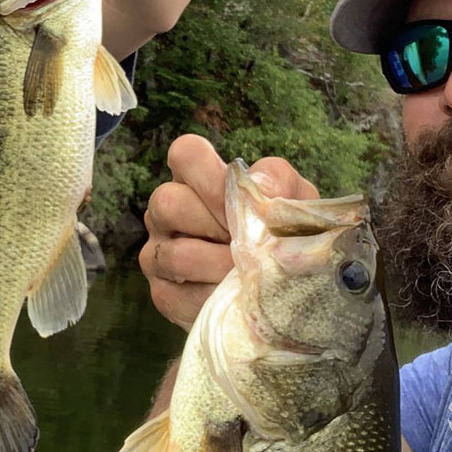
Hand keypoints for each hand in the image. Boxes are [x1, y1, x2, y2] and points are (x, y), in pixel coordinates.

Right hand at [139, 134, 319, 330]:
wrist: (285, 289)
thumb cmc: (282, 233)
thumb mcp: (292, 201)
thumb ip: (279, 181)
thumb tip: (260, 186)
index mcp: (195, 181)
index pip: (185, 154)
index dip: (208, 173)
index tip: (240, 198)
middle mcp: (167, 212)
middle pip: (169, 202)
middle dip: (215, 224)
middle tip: (249, 242)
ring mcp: (159, 252)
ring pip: (175, 254)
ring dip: (218, 267)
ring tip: (248, 273)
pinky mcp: (163, 293)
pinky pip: (178, 295)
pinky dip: (213, 298)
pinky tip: (235, 296)